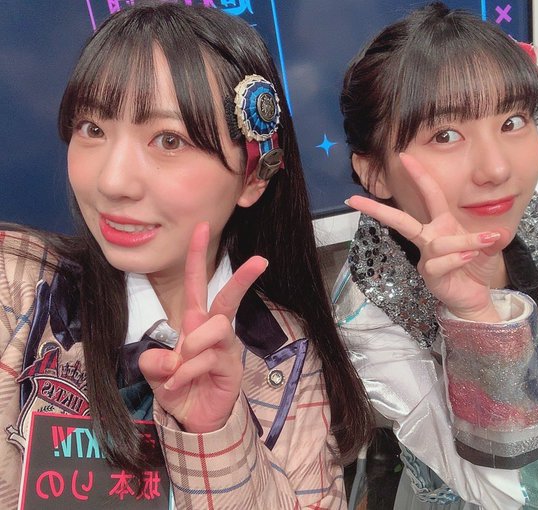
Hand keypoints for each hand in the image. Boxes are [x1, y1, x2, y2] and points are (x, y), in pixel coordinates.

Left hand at [139, 222, 267, 432]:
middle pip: (226, 299)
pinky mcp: (231, 366)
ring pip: (214, 329)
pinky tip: (180, 383)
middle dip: (241, 278)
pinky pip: (208, 358)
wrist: (194, 419)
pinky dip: (188, 371)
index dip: (197, 256)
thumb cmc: (179, 387)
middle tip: (260, 260)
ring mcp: (225, 348)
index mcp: (194, 322)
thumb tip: (167, 359)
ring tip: (178, 370)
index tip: (202, 227)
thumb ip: (154, 362)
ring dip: (192, 347)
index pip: (196, 284)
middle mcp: (212, 330)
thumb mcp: (156, 373)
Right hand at [346, 153, 509, 321]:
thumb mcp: (488, 246)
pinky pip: (438, 263)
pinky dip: (457, 258)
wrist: (475, 296)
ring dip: (463, 242)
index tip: (404, 157)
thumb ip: (490, 237)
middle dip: (378, 209)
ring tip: (483, 243)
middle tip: (353, 199)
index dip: (418, 175)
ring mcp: (426, 258)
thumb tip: (497, 233)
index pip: (429, 195)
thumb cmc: (475, 267)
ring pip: (436, 243)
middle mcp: (429, 238)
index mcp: (441, 224)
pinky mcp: (429, 276)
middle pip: (401, 221)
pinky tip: (470, 258)